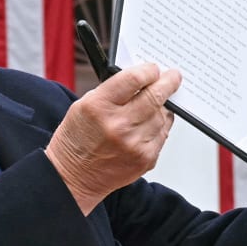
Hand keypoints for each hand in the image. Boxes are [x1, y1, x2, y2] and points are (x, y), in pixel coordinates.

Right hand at [46, 63, 180, 214]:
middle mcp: (118, 125)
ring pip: (162, 115)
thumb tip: (140, 79)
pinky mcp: (145, 159)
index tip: (153, 68)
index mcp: (99, 106)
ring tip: (156, 102)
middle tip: (172, 77)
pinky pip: (163, 134)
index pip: (134, 78)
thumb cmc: (77, 140)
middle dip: (168, 82)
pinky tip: (151, 122)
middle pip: (155, 96)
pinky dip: (160, 125)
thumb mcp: (83, 105)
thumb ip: (112, 90)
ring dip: (162, 106)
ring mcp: (134, 144)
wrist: (73, 177)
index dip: (149, 70)